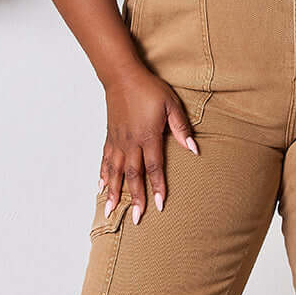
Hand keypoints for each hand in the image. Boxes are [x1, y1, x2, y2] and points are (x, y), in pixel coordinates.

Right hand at [98, 62, 199, 223]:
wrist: (122, 75)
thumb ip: (181, 128)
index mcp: (148, 136)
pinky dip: (102, 174)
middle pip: (133, 175)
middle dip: (135, 198)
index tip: (159, 205)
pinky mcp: (110, 136)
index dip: (157, 187)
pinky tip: (100, 187)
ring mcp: (118, 140)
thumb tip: (194, 149)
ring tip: (110, 211)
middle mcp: (130, 142)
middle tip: (137, 218)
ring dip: (113, 192)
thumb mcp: (171, 104)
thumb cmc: (149, 88)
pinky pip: (105, 159)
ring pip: (115, 172)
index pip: (154, 167)